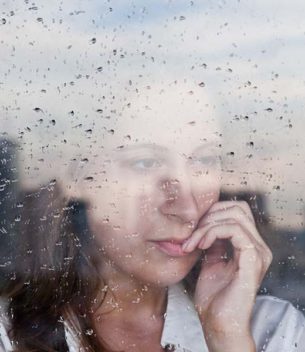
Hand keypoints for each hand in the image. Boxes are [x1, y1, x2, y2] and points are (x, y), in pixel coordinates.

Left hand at [182, 201, 271, 351]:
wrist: (217, 323)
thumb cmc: (213, 295)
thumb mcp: (211, 259)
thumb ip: (213, 240)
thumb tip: (205, 220)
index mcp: (251, 245)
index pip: (237, 210)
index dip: (213, 211)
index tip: (193, 228)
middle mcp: (259, 246)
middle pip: (238, 208)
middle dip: (209, 215)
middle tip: (192, 233)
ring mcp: (259, 252)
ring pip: (234, 216)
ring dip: (207, 225)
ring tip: (193, 242)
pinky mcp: (253, 259)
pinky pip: (234, 230)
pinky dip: (212, 232)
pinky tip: (200, 245)